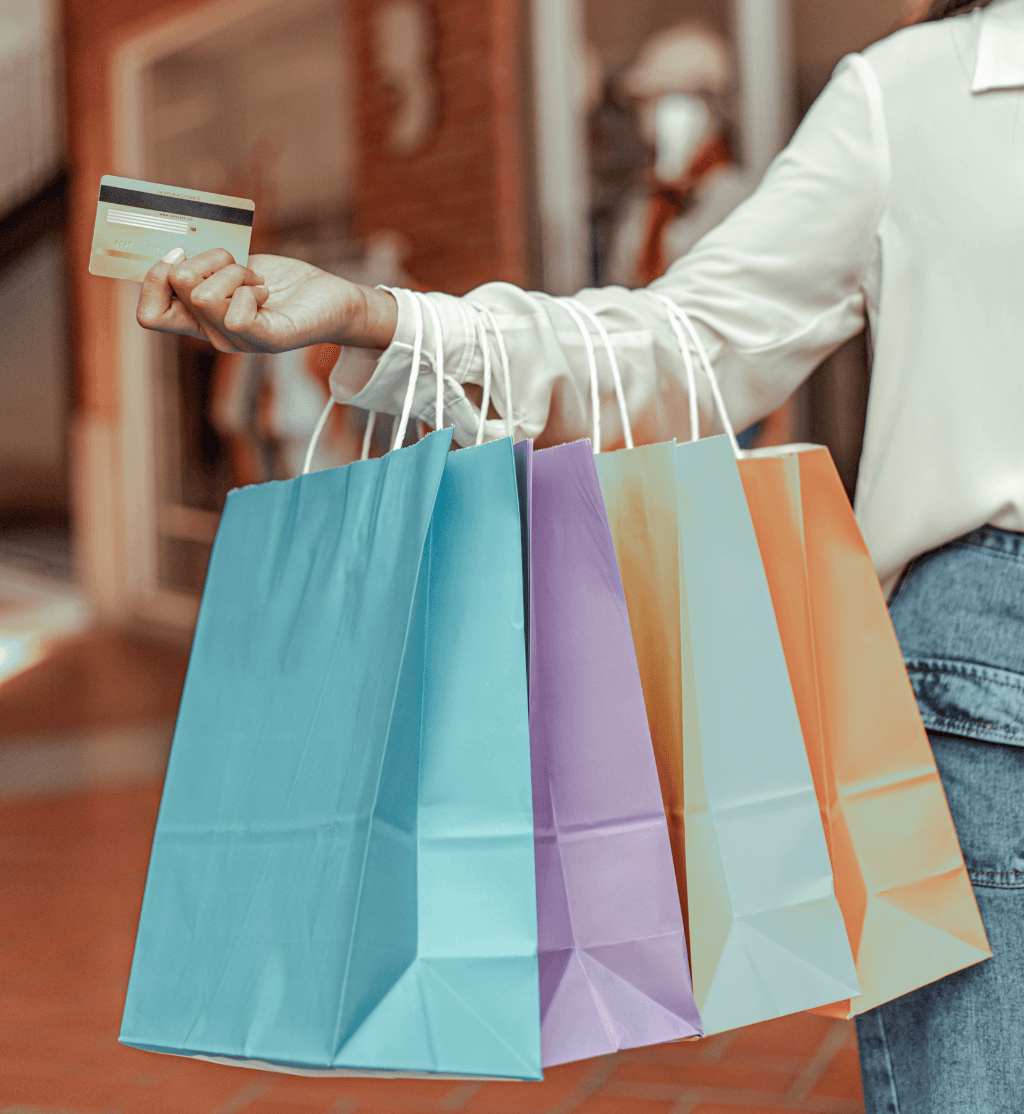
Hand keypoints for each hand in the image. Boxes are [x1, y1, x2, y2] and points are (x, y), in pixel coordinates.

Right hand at [136, 249, 397, 353]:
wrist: (330, 298)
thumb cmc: (280, 282)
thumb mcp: (231, 268)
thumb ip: (202, 266)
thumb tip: (172, 249)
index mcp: (199, 320)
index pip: (148, 316)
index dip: (153, 279)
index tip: (181, 255)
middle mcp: (215, 335)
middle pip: (179, 287)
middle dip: (205, 258)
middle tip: (237, 266)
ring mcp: (240, 341)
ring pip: (204, 295)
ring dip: (233, 271)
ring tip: (258, 280)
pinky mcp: (270, 340)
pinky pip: (237, 315)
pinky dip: (250, 290)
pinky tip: (266, 292)